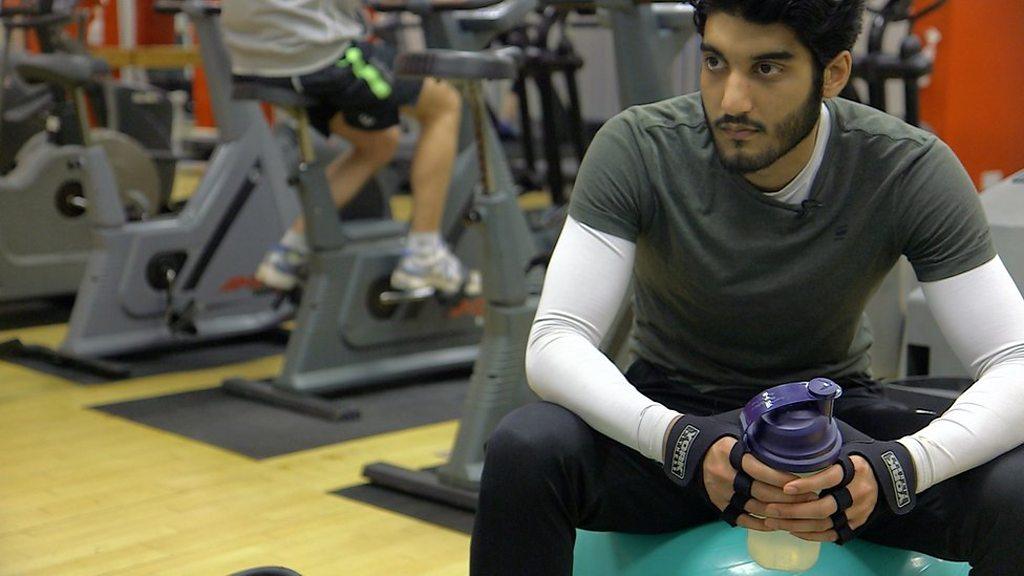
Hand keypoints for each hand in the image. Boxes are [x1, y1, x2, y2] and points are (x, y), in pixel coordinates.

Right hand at [702, 436, 819, 531]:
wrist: (687, 452)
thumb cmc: (719, 442)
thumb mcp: (734, 434)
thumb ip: (756, 442)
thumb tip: (786, 442)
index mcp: (730, 455)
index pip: (759, 469)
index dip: (782, 477)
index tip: (802, 482)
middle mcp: (725, 476)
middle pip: (761, 492)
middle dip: (788, 497)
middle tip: (810, 498)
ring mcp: (722, 494)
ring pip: (755, 508)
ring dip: (779, 512)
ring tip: (800, 512)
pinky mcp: (719, 506)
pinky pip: (743, 520)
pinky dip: (760, 524)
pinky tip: (776, 523)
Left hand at [757, 455, 877, 541]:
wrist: (891, 476)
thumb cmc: (856, 462)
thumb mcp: (844, 452)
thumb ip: (823, 455)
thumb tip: (791, 451)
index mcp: (853, 470)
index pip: (829, 478)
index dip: (807, 484)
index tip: (786, 487)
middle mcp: (857, 493)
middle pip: (824, 507)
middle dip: (794, 510)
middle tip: (771, 509)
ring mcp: (858, 512)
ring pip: (825, 523)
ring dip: (797, 524)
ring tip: (774, 521)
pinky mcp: (856, 524)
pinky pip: (832, 535)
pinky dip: (811, 534)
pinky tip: (793, 530)